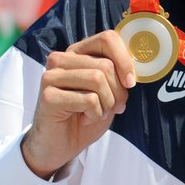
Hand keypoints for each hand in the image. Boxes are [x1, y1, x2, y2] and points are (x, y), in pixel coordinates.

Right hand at [21, 31, 135, 178]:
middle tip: (112, 107)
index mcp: (77, 53)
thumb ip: (117, 74)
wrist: (59, 146)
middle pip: (106, 65)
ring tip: (96, 112)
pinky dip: (95, 114)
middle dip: (118, 91)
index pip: (107, 39)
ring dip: (107, 103)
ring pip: (98, 79)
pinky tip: (83, 118)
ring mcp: (51, 76)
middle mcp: (60, 60)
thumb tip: (136, 68)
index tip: (130, 82)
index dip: (125, 60)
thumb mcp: (108, 92)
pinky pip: (89, 99)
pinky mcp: (48, 95)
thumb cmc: (85, 116)